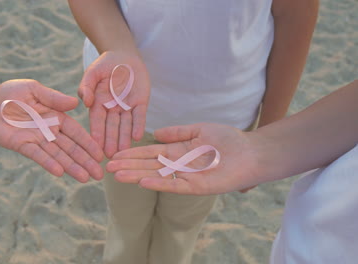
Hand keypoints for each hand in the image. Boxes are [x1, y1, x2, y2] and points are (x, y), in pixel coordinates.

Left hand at [0, 79, 103, 182]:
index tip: (101, 154)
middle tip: (99, 174)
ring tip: (85, 179)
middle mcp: (49, 132)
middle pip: (71, 148)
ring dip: (71, 167)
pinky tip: (60, 172)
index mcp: (56, 117)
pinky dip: (49, 163)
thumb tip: (76, 103)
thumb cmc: (11, 93)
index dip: (88, 143)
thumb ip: (54, 98)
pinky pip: (37, 155)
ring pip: (58, 155)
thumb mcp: (34, 90)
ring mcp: (36, 140)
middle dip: (85, 161)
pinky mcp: (22, 145)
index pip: (76, 133)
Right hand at [79, 51, 150, 157]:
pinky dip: (138, 126)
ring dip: (124, 138)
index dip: (97, 134)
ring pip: (125, 126)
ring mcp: (127, 107)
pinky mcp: (141, 103)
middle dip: (111, 141)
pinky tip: (137, 137)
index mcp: (98, 104)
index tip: (95, 147)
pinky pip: (139, 116)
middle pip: (111, 128)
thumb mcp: (92, 73)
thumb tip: (84, 102)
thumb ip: (86, 86)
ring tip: (124, 152)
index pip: (97, 122)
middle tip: (110, 157)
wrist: (124, 55)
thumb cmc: (104, 65)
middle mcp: (112, 109)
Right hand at [107, 123, 264, 194]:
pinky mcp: (197, 186)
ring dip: (137, 175)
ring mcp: (186, 176)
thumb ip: (177, 132)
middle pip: (148, 165)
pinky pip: (174, 185)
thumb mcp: (199, 130)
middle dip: (129, 165)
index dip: (133, 153)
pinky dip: (159, 184)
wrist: (250, 152)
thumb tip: (156, 133)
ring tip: (118, 175)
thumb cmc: (228, 139)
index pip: (150, 152)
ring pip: (157, 176)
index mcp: (178, 151)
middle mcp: (178, 165)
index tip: (116, 153)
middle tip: (109, 166)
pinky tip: (143, 182)